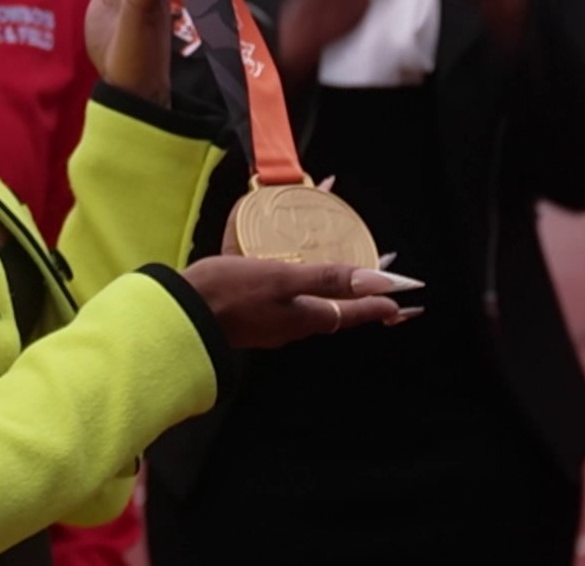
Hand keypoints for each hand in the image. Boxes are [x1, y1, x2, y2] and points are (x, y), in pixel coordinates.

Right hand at [179, 257, 418, 348]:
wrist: (180, 314)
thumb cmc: (230, 294)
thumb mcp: (282, 279)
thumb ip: (327, 279)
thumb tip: (374, 281)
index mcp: (305, 317)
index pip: (354, 312)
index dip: (379, 306)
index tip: (404, 305)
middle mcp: (292, 323)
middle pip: (335, 309)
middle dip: (359, 299)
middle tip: (379, 289)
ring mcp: (270, 320)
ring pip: (309, 303)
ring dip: (329, 288)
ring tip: (340, 272)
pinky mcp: (249, 312)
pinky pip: (281, 293)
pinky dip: (294, 277)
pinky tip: (284, 260)